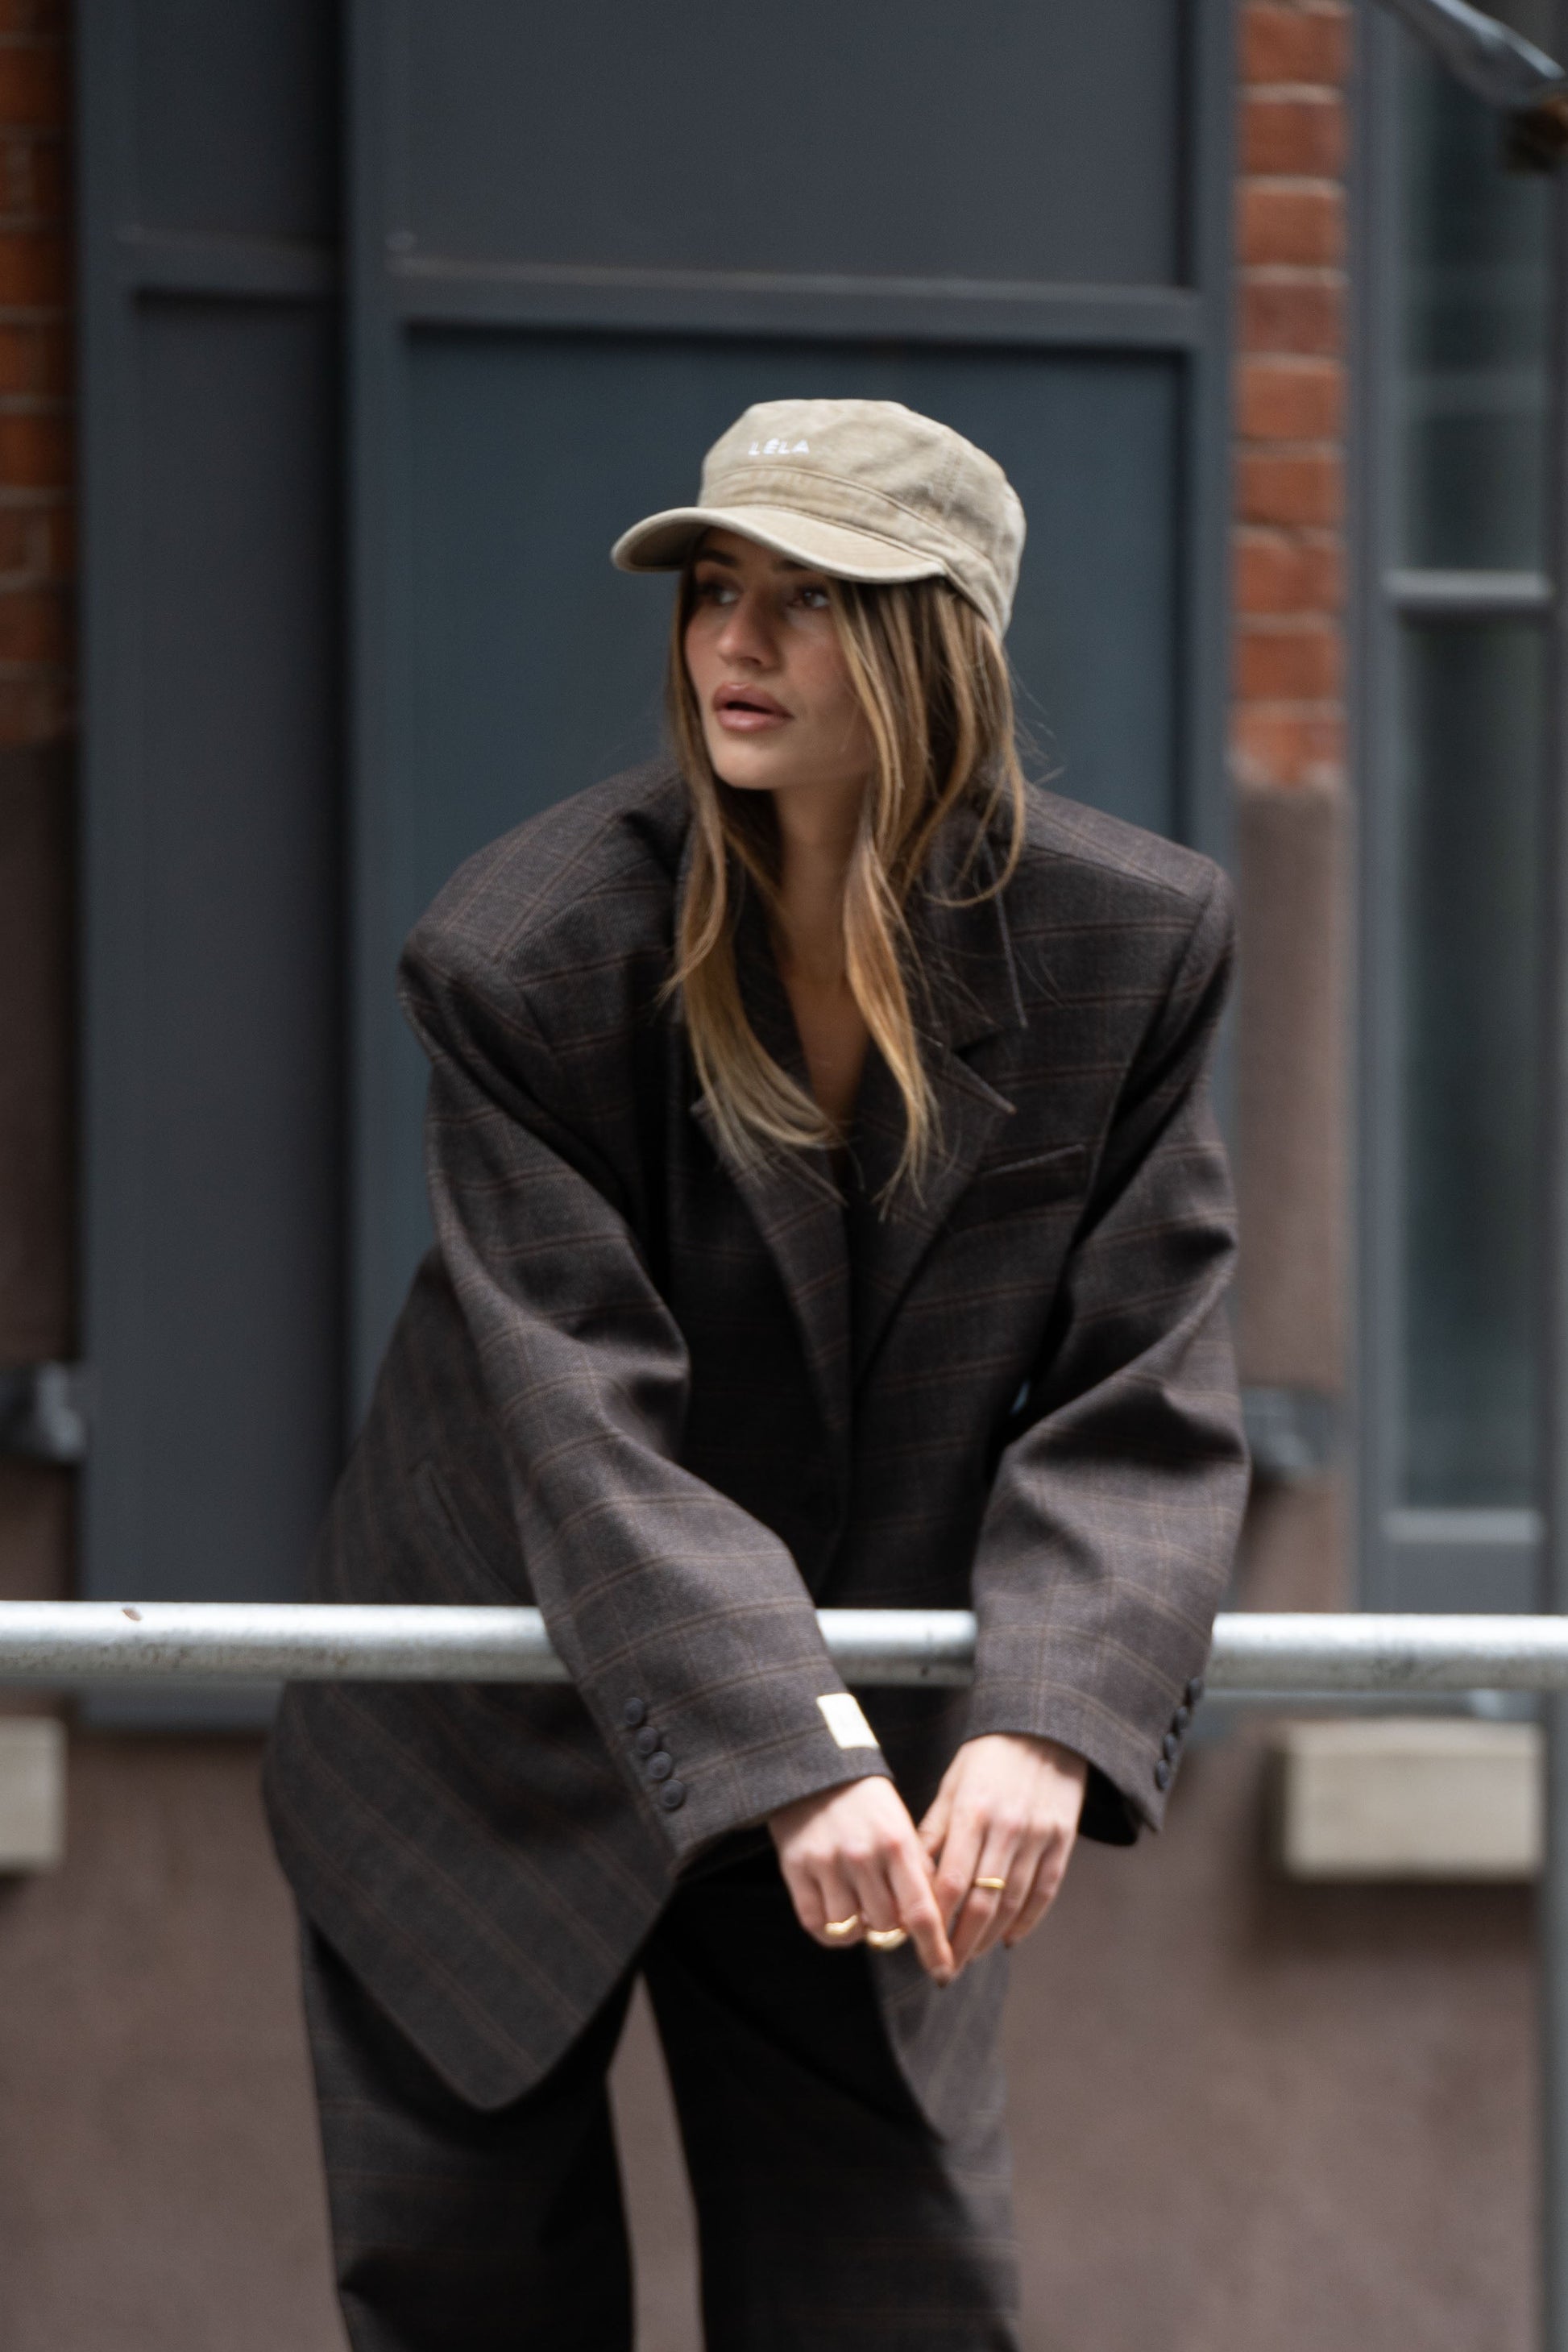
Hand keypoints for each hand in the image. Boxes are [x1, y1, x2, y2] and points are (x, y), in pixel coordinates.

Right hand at [769, 1776, 955, 1984]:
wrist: (816, 1771)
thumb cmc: (869, 1805)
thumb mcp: (902, 1826)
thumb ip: (919, 1870)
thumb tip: (934, 1920)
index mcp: (897, 1843)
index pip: (921, 1910)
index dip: (934, 1947)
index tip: (944, 1972)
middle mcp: (862, 1856)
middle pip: (886, 1926)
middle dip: (892, 1926)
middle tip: (887, 1907)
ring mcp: (826, 1864)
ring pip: (851, 1930)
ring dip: (860, 1927)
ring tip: (860, 1904)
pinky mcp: (796, 1870)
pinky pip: (817, 1925)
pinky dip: (831, 1930)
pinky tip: (838, 1911)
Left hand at [919, 1734, 1086, 1974]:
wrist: (1044, 1728)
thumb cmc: (986, 1758)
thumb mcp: (952, 1785)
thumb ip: (934, 1832)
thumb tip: (913, 1879)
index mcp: (972, 1814)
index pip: (950, 1882)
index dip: (935, 1920)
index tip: (920, 1944)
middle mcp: (1007, 1829)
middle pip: (981, 1903)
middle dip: (961, 1944)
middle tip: (945, 1970)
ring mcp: (1039, 1838)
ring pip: (1013, 1905)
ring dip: (989, 1938)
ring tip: (970, 1956)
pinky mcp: (1062, 1842)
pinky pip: (1045, 1893)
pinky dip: (1027, 1922)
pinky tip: (1009, 1940)